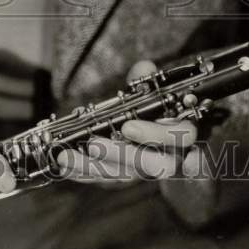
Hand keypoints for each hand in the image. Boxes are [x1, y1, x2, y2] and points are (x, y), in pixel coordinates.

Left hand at [56, 61, 197, 185]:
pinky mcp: (127, 179)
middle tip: (93, 145)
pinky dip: (84, 175)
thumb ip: (149, 82)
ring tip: (66, 157)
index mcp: (183, 134)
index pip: (180, 138)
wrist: (159, 136)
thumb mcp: (155, 92)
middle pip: (152, 166)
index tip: (128, 126)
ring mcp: (147, 172)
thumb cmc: (158, 110)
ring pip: (124, 176)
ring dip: (93, 168)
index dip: (156, 134)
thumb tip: (143, 68)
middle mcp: (170, 158)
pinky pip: (106, 181)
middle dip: (120, 155)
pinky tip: (65, 167)